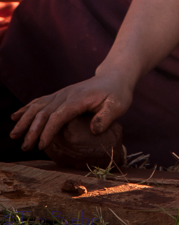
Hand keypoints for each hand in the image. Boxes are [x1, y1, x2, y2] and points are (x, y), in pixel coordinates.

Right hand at [10, 74, 132, 150]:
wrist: (114, 77)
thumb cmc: (117, 93)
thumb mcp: (118, 105)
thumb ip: (106, 117)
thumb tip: (94, 130)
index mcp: (78, 99)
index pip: (59, 115)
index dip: (49, 130)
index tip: (41, 145)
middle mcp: (66, 95)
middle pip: (44, 112)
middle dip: (32, 130)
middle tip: (25, 147)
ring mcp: (61, 94)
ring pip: (38, 106)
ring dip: (25, 120)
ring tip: (14, 135)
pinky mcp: (59, 95)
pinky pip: (40, 101)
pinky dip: (26, 109)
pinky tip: (15, 117)